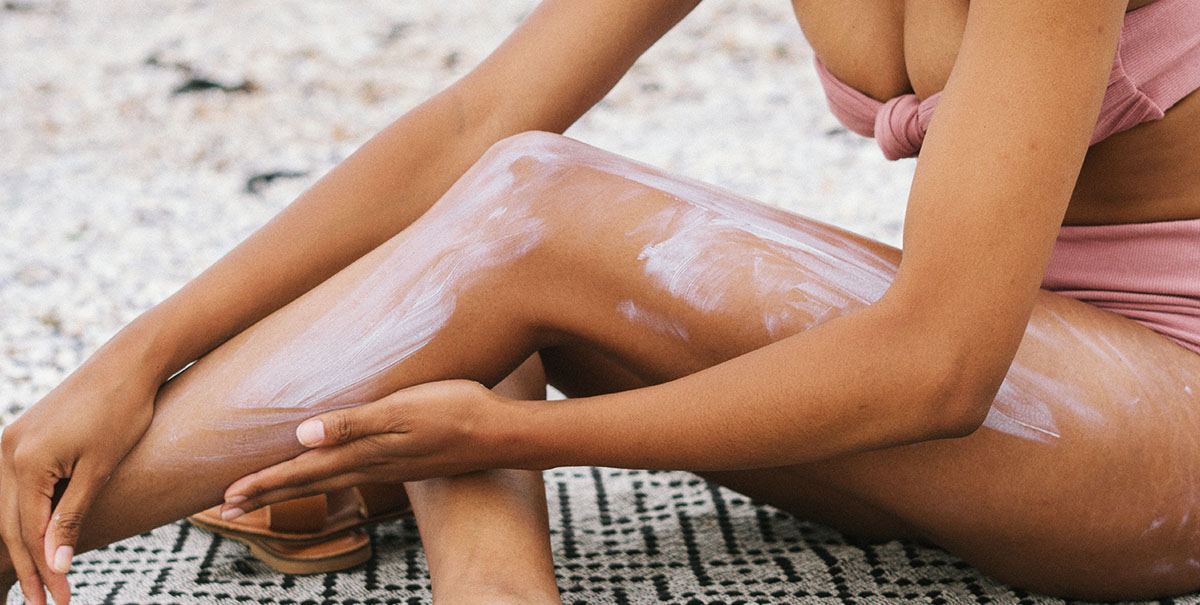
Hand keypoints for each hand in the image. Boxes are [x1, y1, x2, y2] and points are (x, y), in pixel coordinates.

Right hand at [1, 356, 156, 604]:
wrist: (128, 362)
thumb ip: (72, 517)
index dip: (44, 570)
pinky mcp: (24, 437)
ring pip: (10, 509)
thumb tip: (54, 565)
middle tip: (46, 604)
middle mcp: (7, 452)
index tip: (61, 601)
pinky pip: (17, 488)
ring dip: (25, 546)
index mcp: (24, 462)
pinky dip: (27, 517)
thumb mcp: (100, 468)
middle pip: (12, 526)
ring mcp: (11, 442)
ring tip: (41, 583)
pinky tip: (40, 540)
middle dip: (29, 567)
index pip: (30, 533)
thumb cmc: (122, 411)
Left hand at [220, 380, 510, 518]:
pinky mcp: (405, 461)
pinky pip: (352, 472)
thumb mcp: (402, 409)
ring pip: (328, 479)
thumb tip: (302, 435)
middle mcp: (372, 464)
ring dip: (293, 486)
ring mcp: (390, 466)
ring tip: (266, 492)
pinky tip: (329, 470)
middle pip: (309, 482)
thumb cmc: (455, 410)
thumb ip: (354, 422)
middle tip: (226, 506)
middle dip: (267, 491)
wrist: (502, 433)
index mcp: (364, 452)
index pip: (302, 471)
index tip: (225, 496)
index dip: (263, 482)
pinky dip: (325, 476)